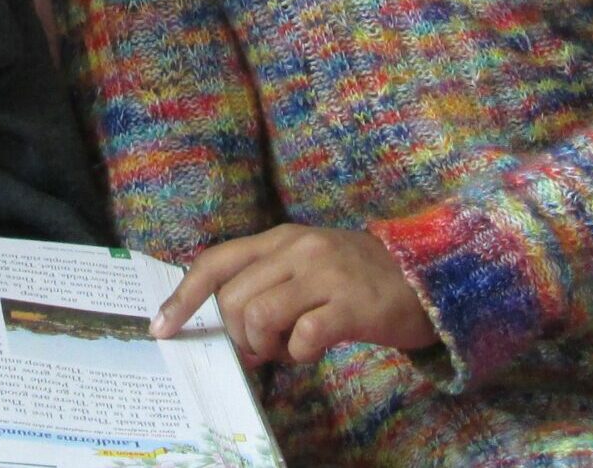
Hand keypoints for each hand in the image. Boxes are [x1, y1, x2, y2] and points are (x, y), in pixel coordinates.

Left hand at [150, 224, 436, 365]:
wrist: (429, 278)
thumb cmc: (360, 279)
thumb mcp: (308, 267)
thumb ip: (268, 286)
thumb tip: (231, 330)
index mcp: (282, 238)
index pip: (216, 262)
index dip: (183, 297)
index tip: (163, 328)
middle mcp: (299, 249)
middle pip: (233, 299)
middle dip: (238, 334)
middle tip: (264, 347)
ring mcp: (325, 274)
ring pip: (259, 317)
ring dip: (267, 346)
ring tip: (291, 348)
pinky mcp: (351, 304)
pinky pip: (302, 337)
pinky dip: (300, 354)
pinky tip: (315, 349)